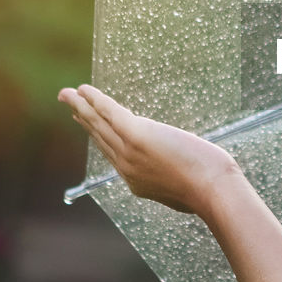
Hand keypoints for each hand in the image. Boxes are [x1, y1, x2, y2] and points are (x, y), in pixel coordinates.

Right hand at [58, 84, 240, 213]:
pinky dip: (95, 100)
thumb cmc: (210, 192)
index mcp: (137, 180)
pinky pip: (109, 113)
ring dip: (82, 106)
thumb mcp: (186, 190)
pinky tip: (84, 89)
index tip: (88, 124)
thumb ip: (176, 181)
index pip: (112, 153)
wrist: (213, 192)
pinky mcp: (137, 135)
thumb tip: (183, 176)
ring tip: (68, 93)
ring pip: (99, 124)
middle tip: (70, 103)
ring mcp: (129, 152)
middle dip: (83, 119)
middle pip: (99, 137)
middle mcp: (126, 167)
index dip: (98, 136)